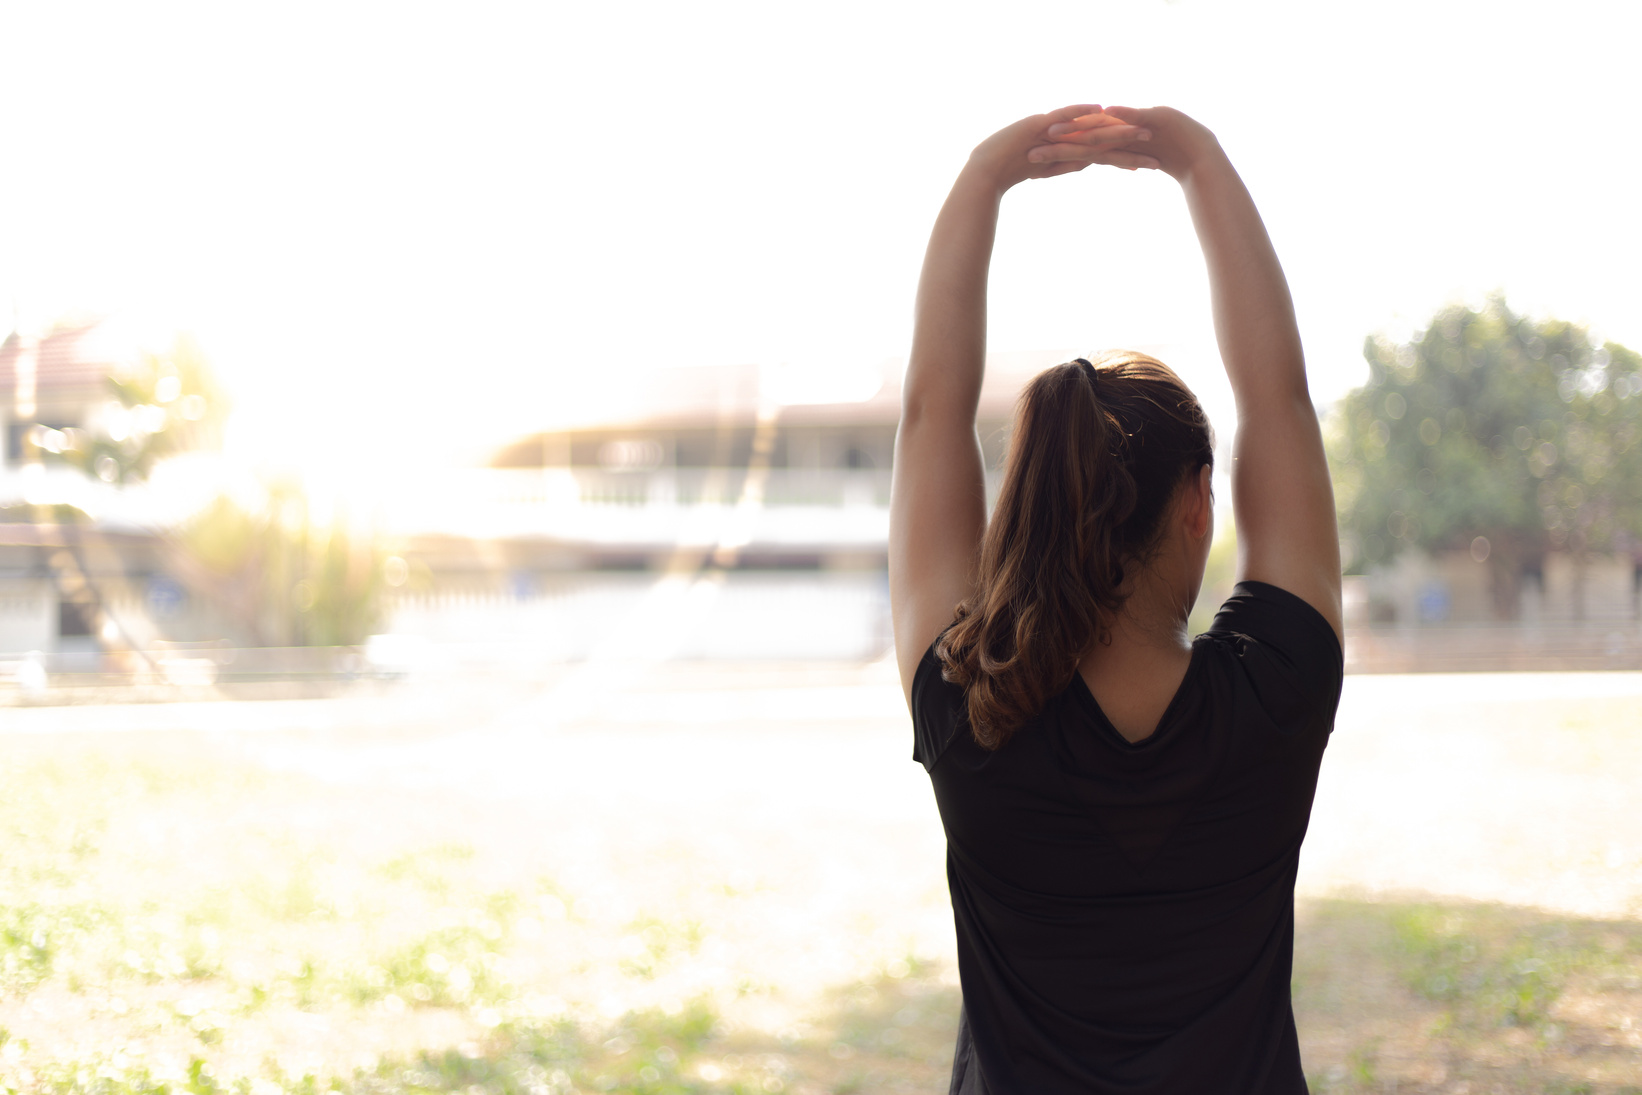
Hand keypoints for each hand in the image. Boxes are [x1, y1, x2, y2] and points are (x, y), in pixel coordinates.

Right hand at [962, 104, 1155, 193]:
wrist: (987, 170)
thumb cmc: (1011, 170)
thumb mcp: (1046, 168)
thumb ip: (1066, 162)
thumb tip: (1088, 162)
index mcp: (1068, 144)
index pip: (1102, 152)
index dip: (1125, 156)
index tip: (1149, 162)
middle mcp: (1064, 133)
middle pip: (1101, 137)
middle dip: (1129, 140)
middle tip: (1157, 141)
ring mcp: (1053, 128)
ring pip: (1088, 126)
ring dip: (1114, 126)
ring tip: (1139, 128)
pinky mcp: (1039, 125)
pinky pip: (1063, 116)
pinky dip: (1080, 112)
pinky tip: (1100, 109)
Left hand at [1035, 105, 1219, 181]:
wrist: (1199, 157)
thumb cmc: (1172, 159)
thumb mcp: (1137, 162)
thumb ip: (1118, 158)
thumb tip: (1095, 161)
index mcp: (1114, 143)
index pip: (1082, 150)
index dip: (1058, 157)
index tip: (1032, 166)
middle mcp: (1121, 131)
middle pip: (1085, 138)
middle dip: (1058, 145)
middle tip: (1029, 152)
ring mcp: (1136, 125)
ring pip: (1103, 127)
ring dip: (1080, 127)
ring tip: (1054, 129)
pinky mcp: (1155, 118)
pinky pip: (1136, 116)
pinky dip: (1123, 114)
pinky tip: (1107, 111)